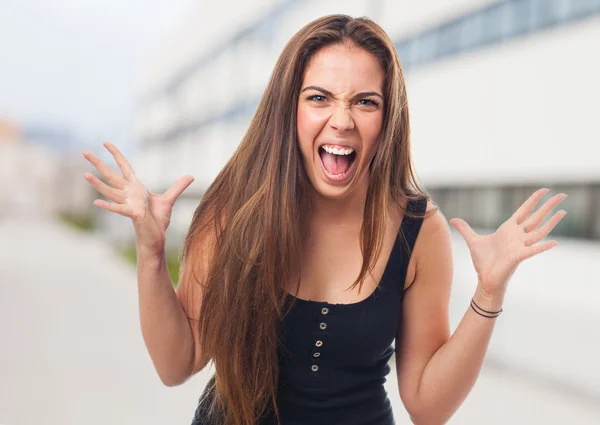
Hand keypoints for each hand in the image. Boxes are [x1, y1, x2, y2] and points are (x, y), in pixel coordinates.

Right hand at [82, 142, 193, 252]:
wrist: (156, 238)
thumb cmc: (158, 221)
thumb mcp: (169, 199)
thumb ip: (178, 187)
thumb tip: (191, 176)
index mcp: (136, 188)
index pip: (124, 167)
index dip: (116, 154)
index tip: (105, 142)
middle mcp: (129, 194)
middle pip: (111, 175)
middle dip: (98, 163)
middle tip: (84, 152)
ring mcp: (128, 204)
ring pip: (110, 191)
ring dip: (98, 183)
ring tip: (85, 174)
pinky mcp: (133, 214)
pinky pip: (118, 209)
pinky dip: (108, 206)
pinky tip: (96, 202)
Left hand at [449, 188, 566, 298]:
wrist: (485, 279)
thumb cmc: (483, 261)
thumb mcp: (472, 241)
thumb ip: (464, 229)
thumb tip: (453, 219)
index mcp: (508, 229)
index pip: (525, 211)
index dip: (534, 200)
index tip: (545, 190)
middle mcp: (518, 236)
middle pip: (537, 217)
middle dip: (549, 206)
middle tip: (563, 195)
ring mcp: (520, 246)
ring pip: (539, 231)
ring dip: (551, 222)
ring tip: (564, 212)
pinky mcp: (518, 257)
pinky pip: (532, 251)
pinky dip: (542, 247)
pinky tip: (554, 242)